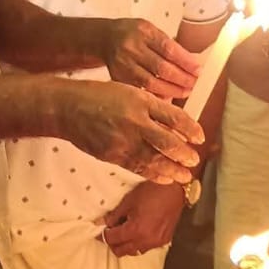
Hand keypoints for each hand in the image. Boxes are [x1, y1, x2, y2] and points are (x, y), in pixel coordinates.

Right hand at [62, 81, 201, 182]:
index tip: (200, 137)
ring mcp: (123, 140)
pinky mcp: (113, 155)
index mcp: (141, 101)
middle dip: (184, 154)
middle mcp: (134, 121)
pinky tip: (163, 177)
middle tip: (194, 160)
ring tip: (184, 176)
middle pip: (167, 142)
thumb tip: (174, 123)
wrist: (68, 108)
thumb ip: (151, 106)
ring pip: (154, 159)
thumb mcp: (129, 91)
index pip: (173, 116)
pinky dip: (153, 174)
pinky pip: (138, 168)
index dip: (190, 129)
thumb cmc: (98, 96)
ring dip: (172, 170)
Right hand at [101, 19, 200, 100]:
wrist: (105, 38)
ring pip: (151, 82)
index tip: (198, 70)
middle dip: (182, 78)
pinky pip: (140, 90)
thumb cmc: (133, 34)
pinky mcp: (118, 78)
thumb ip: (170, 45)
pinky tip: (167, 97)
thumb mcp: (151, 30)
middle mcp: (132, 47)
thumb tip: (193, 62)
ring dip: (172, 90)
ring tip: (185, 91)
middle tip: (194, 84)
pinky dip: (156, 95)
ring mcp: (123, 64)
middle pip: (161, 68)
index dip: (186, 61)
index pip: (168, 48)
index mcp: (143, 32)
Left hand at [102, 181, 185, 256]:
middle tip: (110, 232)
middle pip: (122, 251)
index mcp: (136, 230)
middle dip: (113, 243)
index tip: (100, 230)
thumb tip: (102, 223)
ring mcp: (156, 242)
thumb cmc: (151, 190)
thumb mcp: (128, 201)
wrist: (175, 189)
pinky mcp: (164, 240)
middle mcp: (146, 240)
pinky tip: (138, 231)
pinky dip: (139, 242)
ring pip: (134, 251)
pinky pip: (146, 247)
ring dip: (126, 244)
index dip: (103, 235)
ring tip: (123, 231)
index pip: (113, 240)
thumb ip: (114, 216)